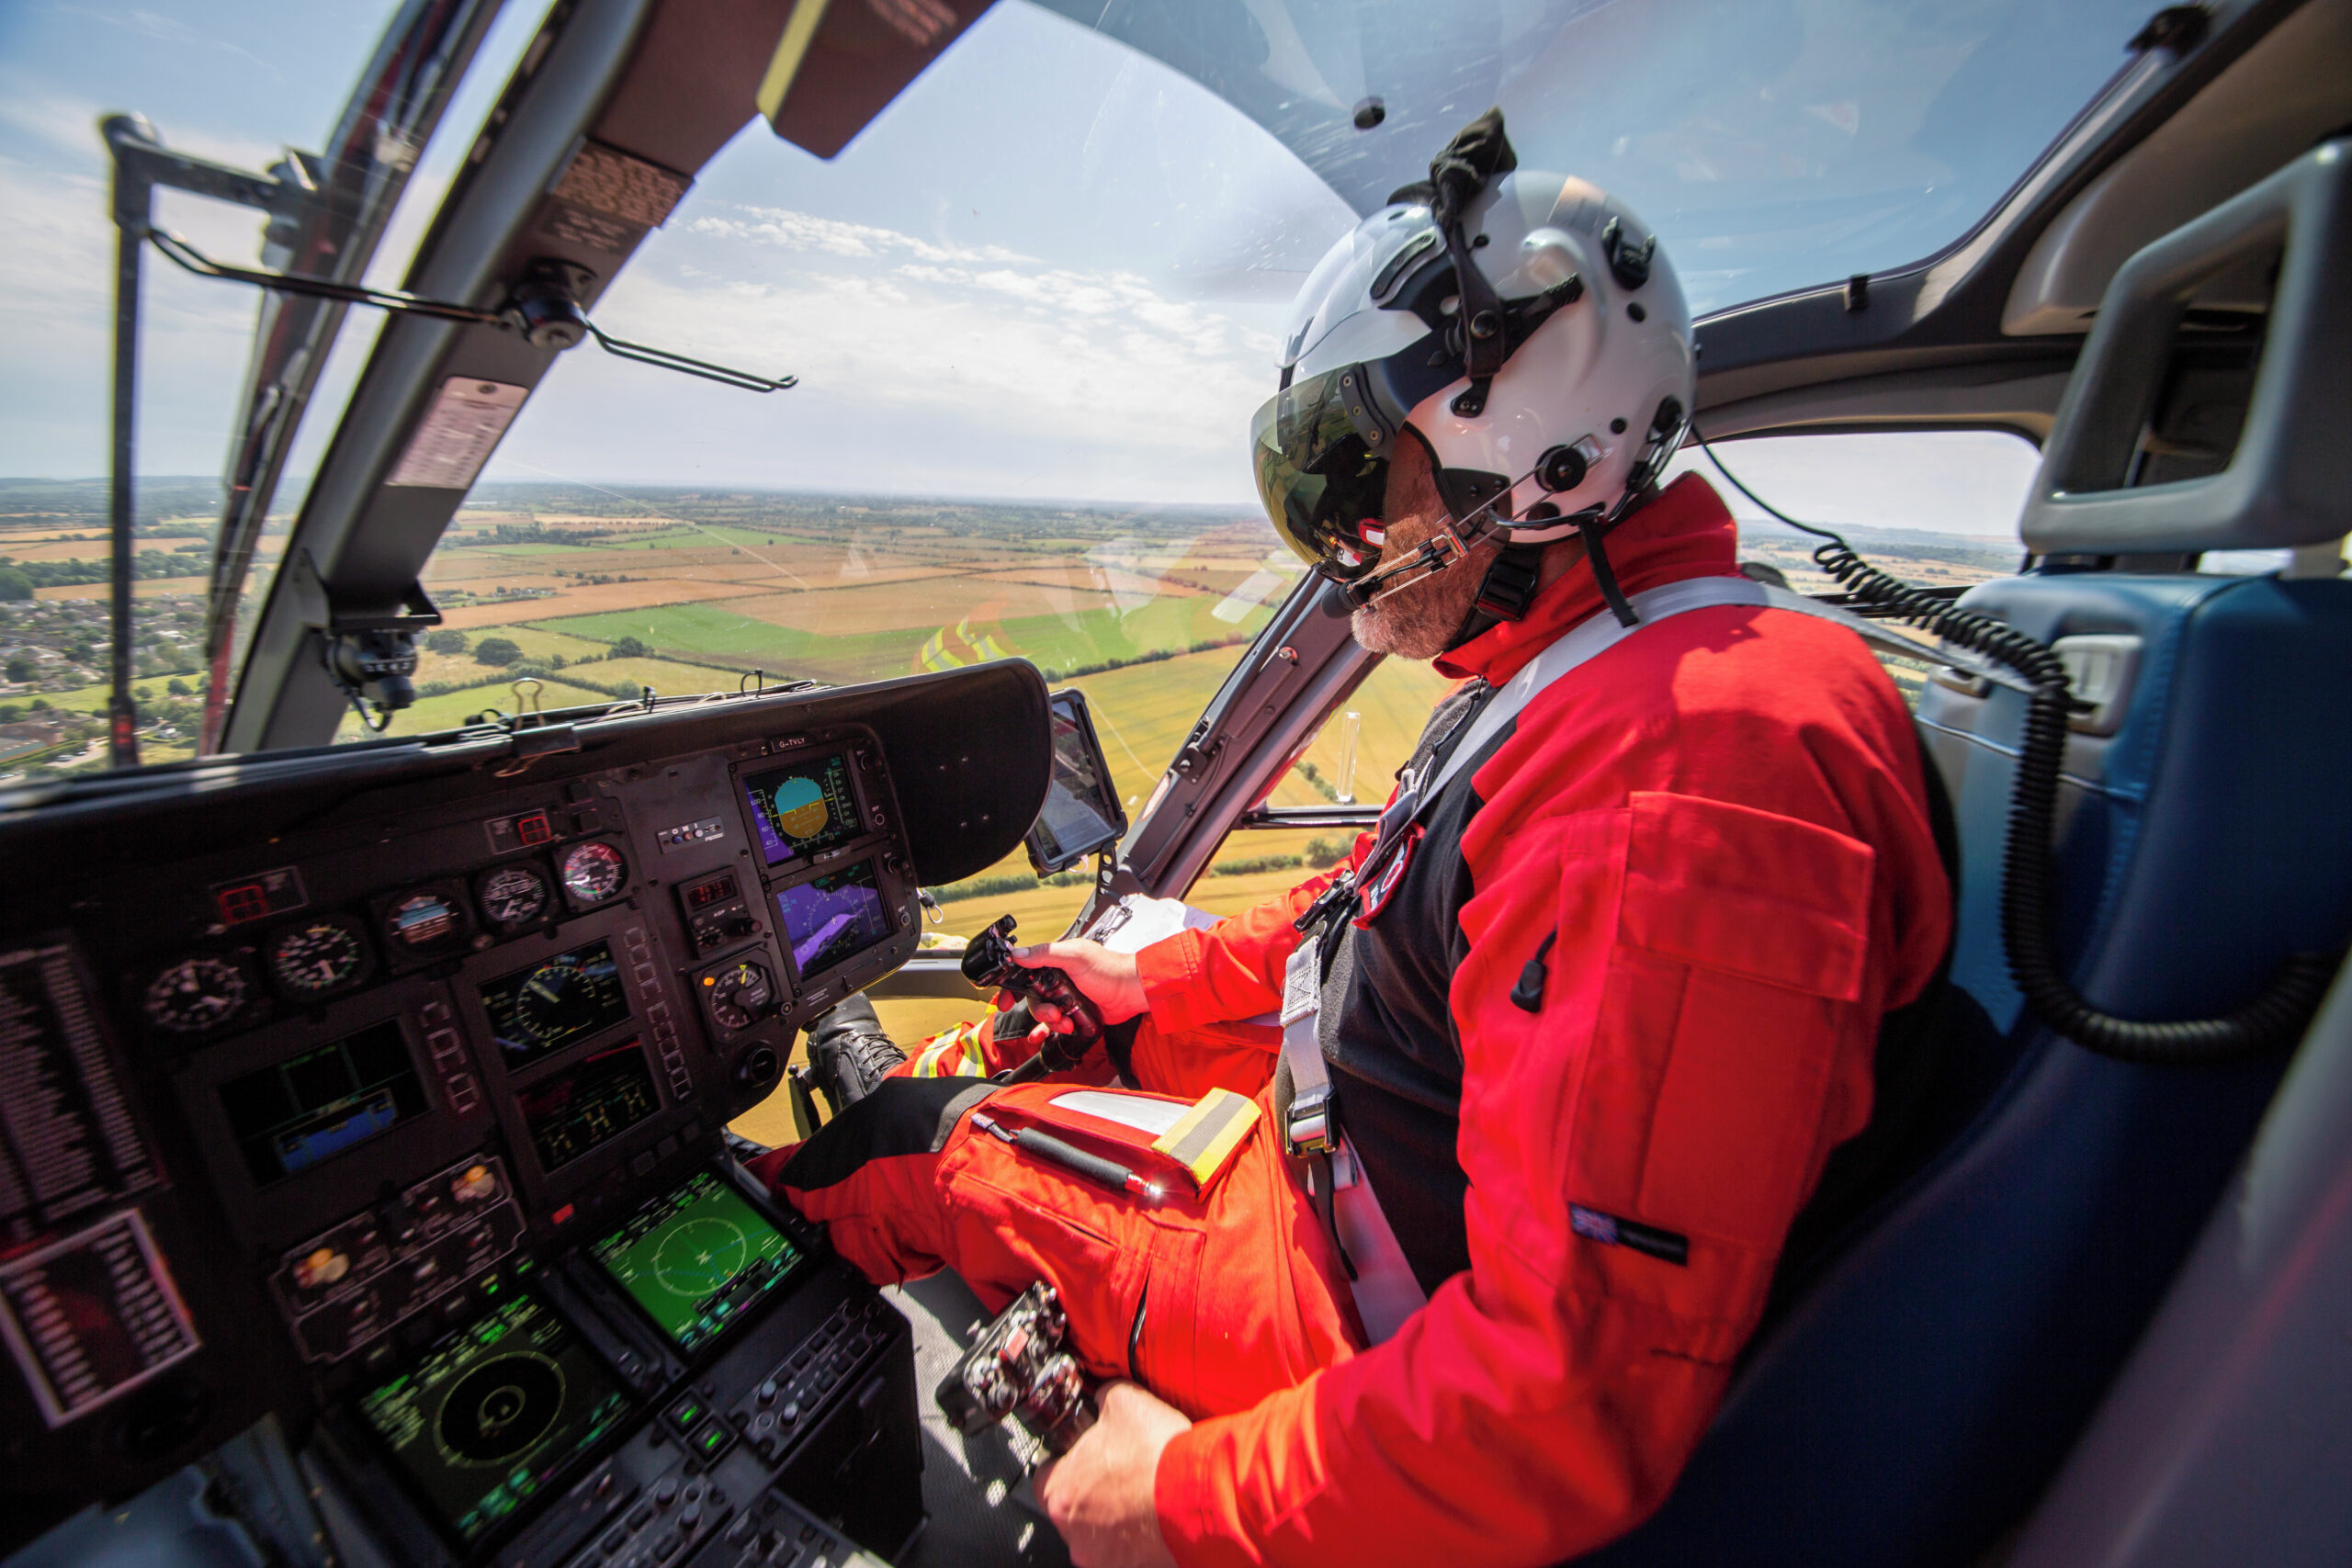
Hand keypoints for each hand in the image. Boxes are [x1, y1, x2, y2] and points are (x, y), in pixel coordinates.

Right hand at [1012, 939, 1144, 1028]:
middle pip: (1033, 998)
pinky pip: (1054, 1025)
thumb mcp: (1074, 957)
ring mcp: (1066, 998)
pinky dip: (1047, 1031)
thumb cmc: (1109, 970)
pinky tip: (1043, 1037)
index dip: (1012, 988)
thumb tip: (1017, 954)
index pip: (1025, 973)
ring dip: (1050, 1022)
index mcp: (1055, 962)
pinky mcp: (1074, 1013)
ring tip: (1064, 1023)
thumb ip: (1045, 954)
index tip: (1004, 1002)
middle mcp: (1058, 979)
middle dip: (1040, 1010)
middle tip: (1052, 1014)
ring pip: (1044, 1014)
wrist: (1131, 993)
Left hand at [1037, 1380, 1187, 1567]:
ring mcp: (1101, 1553)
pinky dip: (1137, 1533)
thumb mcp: (1123, 1402)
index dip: (1065, 1460)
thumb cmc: (1155, 1456)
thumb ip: (1104, 1399)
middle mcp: (1073, 1529)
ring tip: (1140, 1492)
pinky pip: (1127, 1548)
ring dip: (1114, 1514)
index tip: (1081, 1455)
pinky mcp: (1130, 1565)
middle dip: (1092, 1490)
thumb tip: (1105, 1397)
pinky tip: (1154, 1512)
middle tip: (1117, 1472)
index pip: (1044, 1475)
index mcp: (1059, 1490)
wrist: (1194, 1493)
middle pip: (1072, 1507)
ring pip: (1098, 1531)